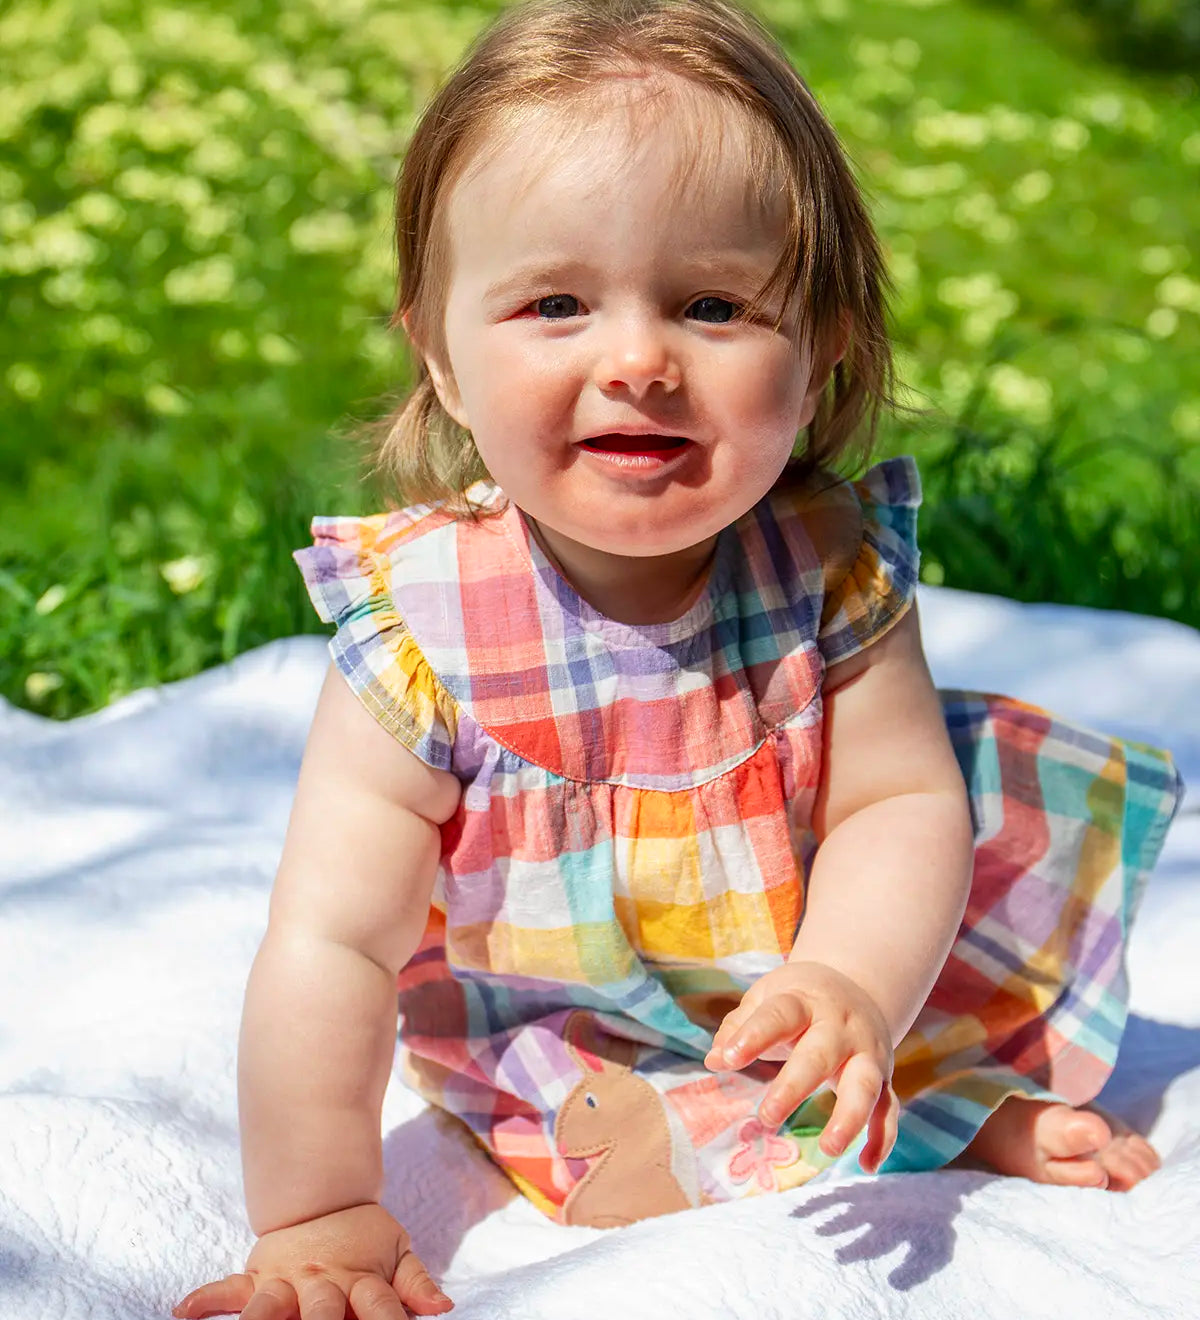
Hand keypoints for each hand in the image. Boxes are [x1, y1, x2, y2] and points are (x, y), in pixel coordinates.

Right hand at [172, 1202, 451, 1319]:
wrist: (322, 1196)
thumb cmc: (364, 1237)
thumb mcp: (397, 1250)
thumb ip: (416, 1282)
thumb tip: (443, 1308)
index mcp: (360, 1278)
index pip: (380, 1306)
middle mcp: (321, 1281)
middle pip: (321, 1313)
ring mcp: (285, 1278)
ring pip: (268, 1305)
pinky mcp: (256, 1275)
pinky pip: (226, 1289)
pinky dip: (204, 1300)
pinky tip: (183, 1313)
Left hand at [704, 960, 898, 1173]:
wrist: (856, 985)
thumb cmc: (798, 1000)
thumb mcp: (768, 998)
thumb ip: (739, 1027)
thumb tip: (714, 1060)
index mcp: (805, 1001)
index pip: (779, 1015)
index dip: (753, 1035)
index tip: (728, 1059)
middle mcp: (840, 1026)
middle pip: (820, 1054)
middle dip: (795, 1086)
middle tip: (766, 1118)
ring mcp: (866, 1052)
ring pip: (866, 1084)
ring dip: (850, 1117)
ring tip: (828, 1148)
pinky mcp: (884, 1077)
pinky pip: (888, 1109)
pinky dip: (882, 1137)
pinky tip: (867, 1165)